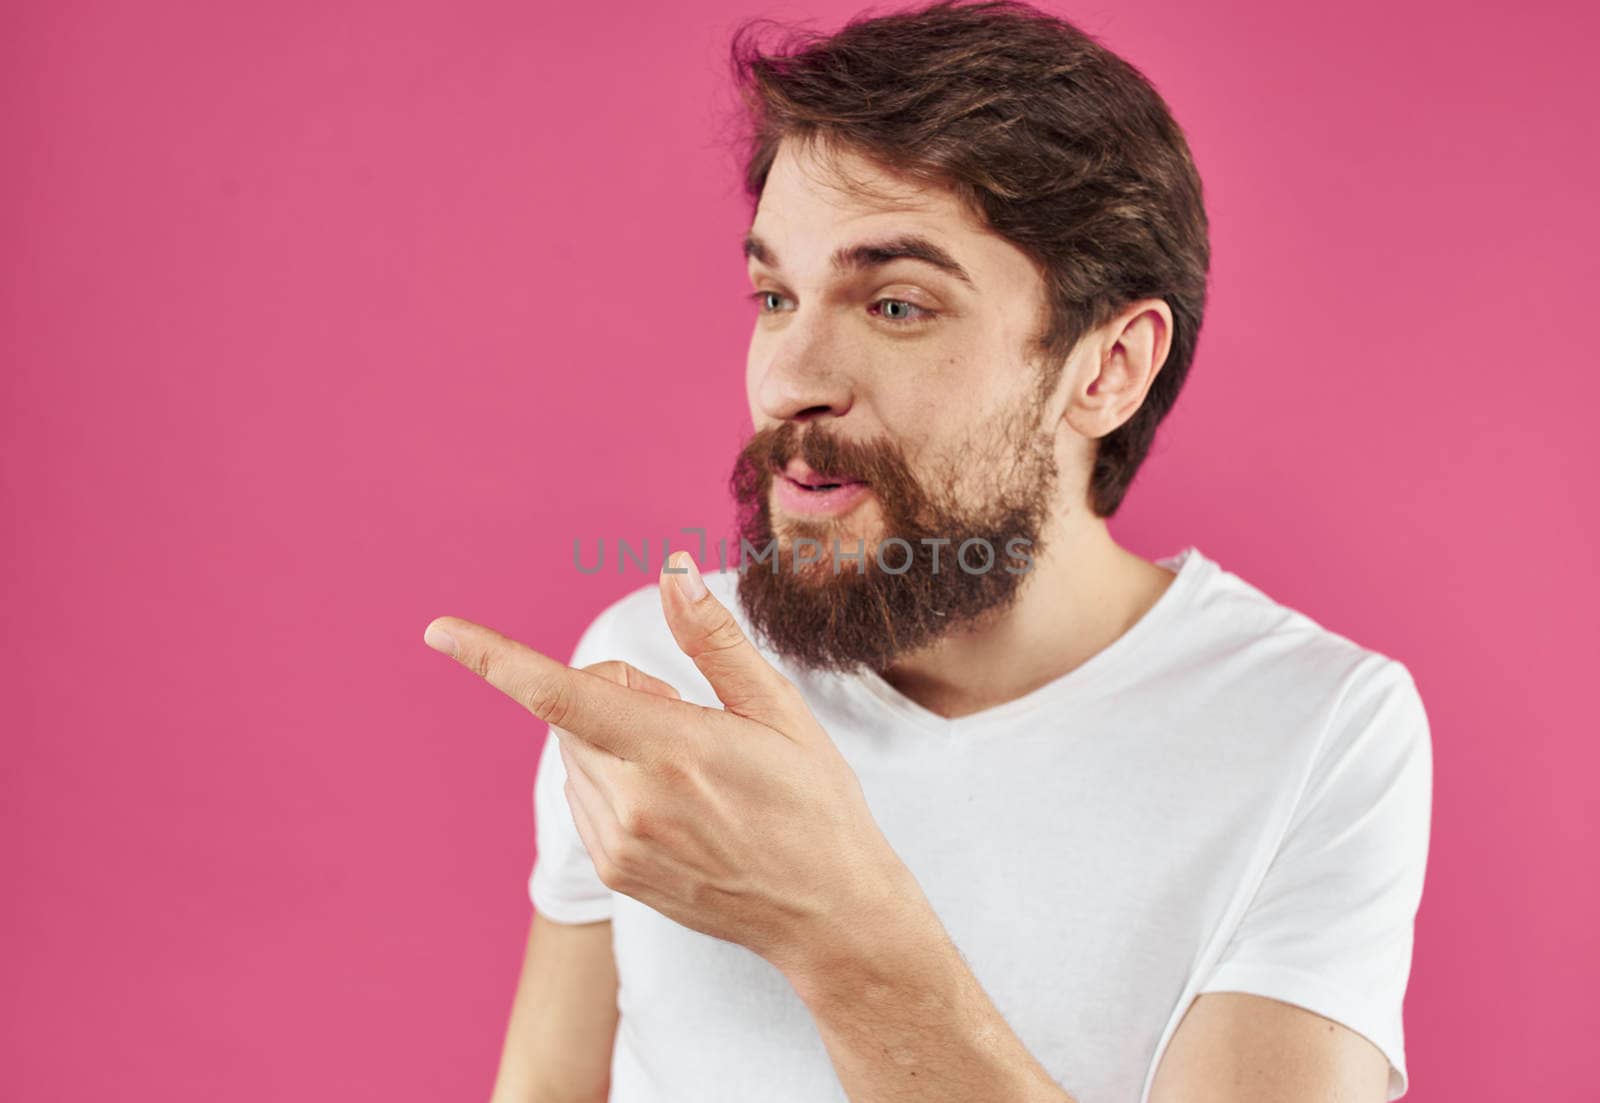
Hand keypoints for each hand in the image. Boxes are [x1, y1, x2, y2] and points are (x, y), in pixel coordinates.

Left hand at [422, 552, 916, 975]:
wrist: (828, 914)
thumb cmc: (814, 804)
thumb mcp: (779, 711)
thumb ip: (713, 640)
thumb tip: (673, 569)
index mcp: (674, 749)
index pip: (560, 692)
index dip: (493, 658)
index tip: (439, 630)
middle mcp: (633, 802)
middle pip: (573, 711)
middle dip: (618, 692)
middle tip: (692, 720)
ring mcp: (618, 845)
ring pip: (577, 753)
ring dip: (613, 739)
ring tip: (694, 773)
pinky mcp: (614, 873)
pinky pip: (585, 798)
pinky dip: (615, 780)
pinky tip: (678, 805)